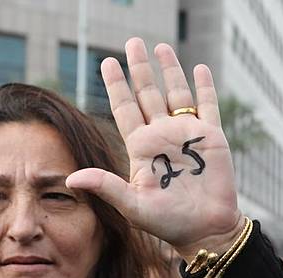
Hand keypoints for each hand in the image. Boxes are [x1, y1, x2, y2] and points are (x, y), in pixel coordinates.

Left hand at [65, 38, 242, 260]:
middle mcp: (162, 135)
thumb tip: (70, 180)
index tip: (107, 62)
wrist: (205, 230)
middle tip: (132, 42)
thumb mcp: (133, 205)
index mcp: (141, 147)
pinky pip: (208, 106)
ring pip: (177, 94)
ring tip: (161, 47)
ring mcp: (187, 134)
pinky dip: (204, 87)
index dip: (116, 85)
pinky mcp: (212, 137)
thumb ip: (106, 187)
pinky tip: (198, 69)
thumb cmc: (168, 222)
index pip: (125, 108)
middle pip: (148, 94)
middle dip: (140, 68)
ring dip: (169, 70)